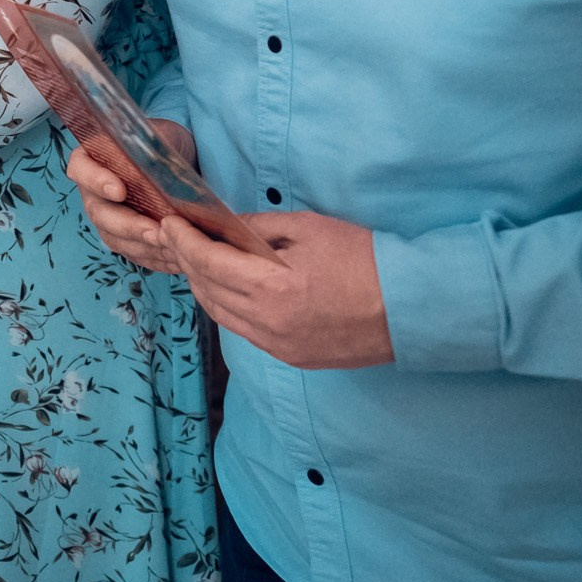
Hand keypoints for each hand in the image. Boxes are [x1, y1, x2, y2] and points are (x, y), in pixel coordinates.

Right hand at [67, 122, 197, 273]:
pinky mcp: (123, 237)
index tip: (119, 190)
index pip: (82, 169)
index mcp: (90, 159)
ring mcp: (106, 217)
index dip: (97, 181)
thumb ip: (149, 147)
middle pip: (100, 213)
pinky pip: (133, 253)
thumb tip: (157, 164)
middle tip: (154, 231)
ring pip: (115, 239)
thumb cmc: (159, 142)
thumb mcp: (155, 136)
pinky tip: (174, 258)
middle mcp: (92, 192)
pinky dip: (154, 258)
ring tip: (171, 248)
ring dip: (143, 247)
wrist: (171, 160)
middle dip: (129, 225)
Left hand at [163, 211, 394, 369]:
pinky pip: (245, 332)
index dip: (184, 241)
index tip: (170, 222)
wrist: (411, 306)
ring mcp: (280, 346)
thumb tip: (225, 224)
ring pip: (222, 316)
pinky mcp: (293, 358)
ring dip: (205, 288)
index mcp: (272, 289)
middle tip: (181, 237)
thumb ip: (259, 227)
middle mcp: (269, 324)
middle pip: (208, 291)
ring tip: (200, 261)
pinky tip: (230, 290)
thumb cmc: (364, 258)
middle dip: (188, 261)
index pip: (208, 264)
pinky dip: (229, 309)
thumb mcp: (308, 228)